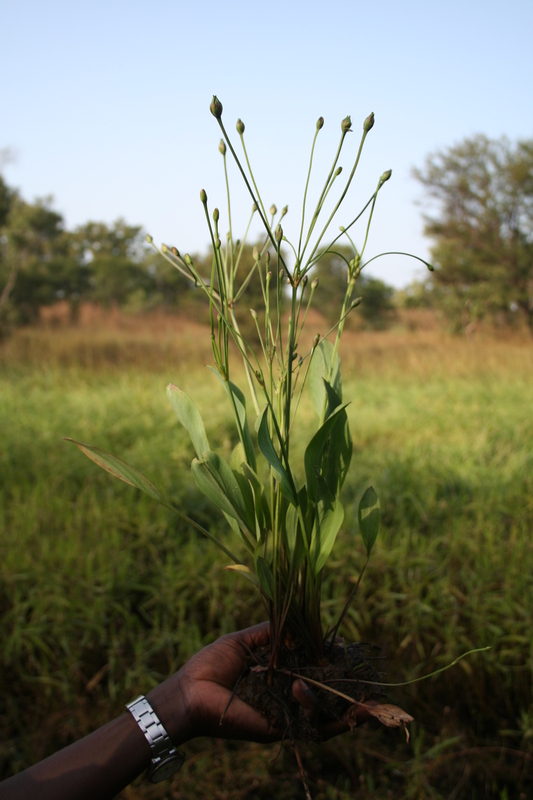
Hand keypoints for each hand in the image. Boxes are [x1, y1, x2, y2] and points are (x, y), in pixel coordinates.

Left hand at [148, 622, 371, 745]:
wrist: (188, 693)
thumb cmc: (211, 666)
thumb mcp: (245, 641)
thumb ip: (273, 632)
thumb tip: (302, 624)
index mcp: (281, 677)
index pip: (317, 674)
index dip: (335, 666)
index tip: (346, 651)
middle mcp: (287, 699)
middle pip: (329, 702)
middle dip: (356, 699)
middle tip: (375, 691)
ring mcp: (284, 716)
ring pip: (324, 718)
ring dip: (344, 709)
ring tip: (359, 700)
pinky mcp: (276, 730)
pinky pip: (305, 727)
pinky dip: (314, 711)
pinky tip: (308, 689)